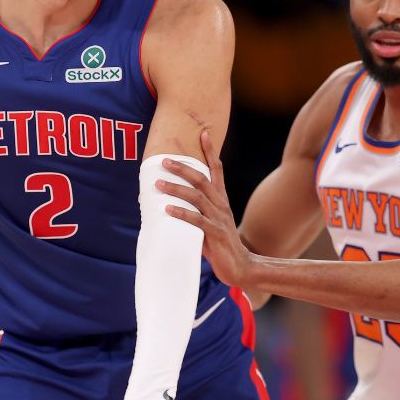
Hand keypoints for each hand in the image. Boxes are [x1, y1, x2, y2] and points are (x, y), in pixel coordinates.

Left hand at [158, 129, 254, 288]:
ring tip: (158, 184)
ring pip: (197, 197)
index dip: (210, 151)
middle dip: (183, 168)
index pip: (217, 169)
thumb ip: (193, 212)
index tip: (204, 133)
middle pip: (202, 179)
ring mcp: (219, 219)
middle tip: (164, 160)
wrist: (240, 267)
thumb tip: (166, 205)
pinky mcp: (215, 234)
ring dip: (177, 189)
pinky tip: (168, 209)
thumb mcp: (208, 223)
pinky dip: (182, 213)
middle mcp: (221, 205)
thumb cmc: (220, 244)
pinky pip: (197, 221)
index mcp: (220, 199)